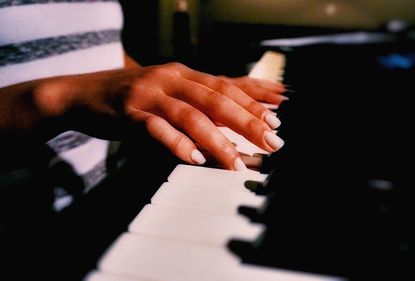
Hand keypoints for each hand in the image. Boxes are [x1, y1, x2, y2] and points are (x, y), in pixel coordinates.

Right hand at [24, 63, 284, 169]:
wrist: (84, 93)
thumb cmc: (135, 96)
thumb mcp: (172, 91)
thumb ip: (202, 100)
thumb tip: (240, 114)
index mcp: (185, 73)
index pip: (227, 83)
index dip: (255, 97)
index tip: (281, 111)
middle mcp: (171, 79)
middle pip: (216, 99)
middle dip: (247, 120)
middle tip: (272, 139)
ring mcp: (150, 94)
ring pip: (191, 115)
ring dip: (217, 140)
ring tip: (235, 162)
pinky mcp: (129, 112)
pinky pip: (156, 129)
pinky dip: (176, 143)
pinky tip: (193, 158)